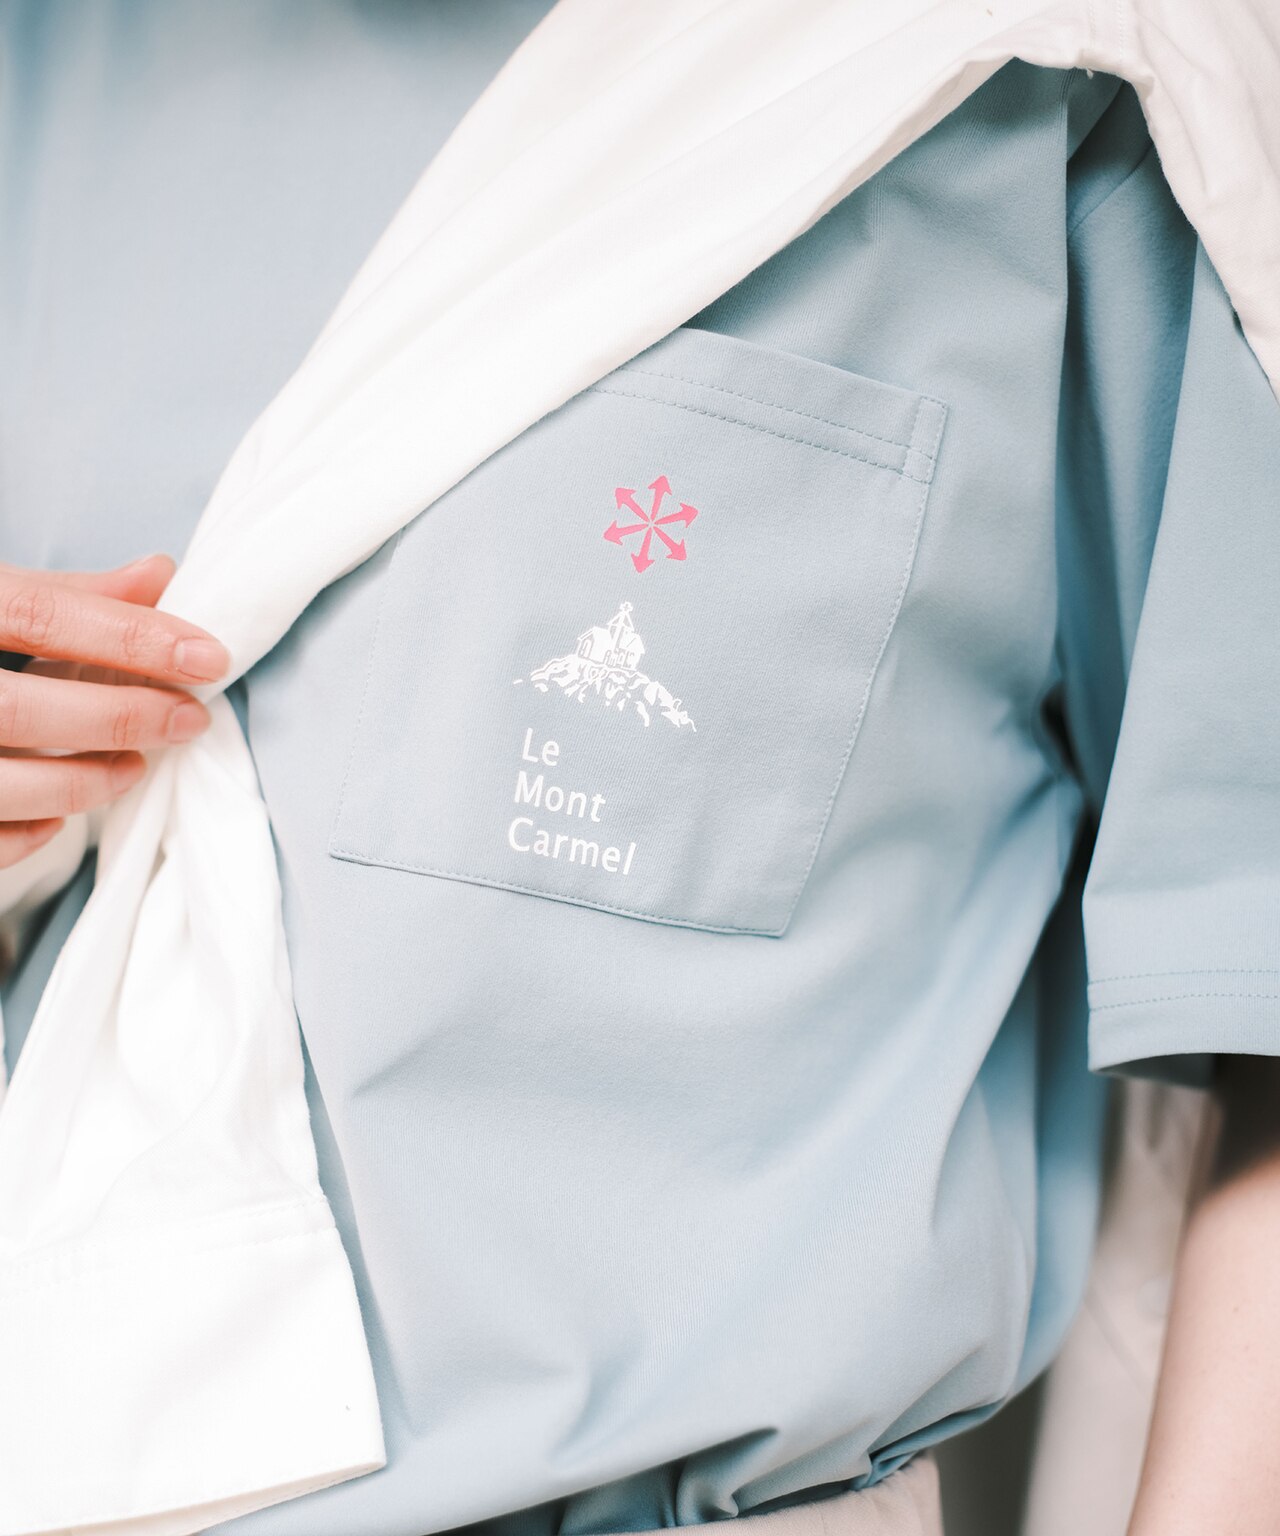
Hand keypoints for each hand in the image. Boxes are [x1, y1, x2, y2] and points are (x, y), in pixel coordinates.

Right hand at [0, 555, 228, 869]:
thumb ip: (63, 594)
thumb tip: (160, 574)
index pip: (43, 615)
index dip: (133, 637)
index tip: (209, 657)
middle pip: (26, 707)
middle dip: (123, 716)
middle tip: (190, 718)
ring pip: (3, 781)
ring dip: (86, 780)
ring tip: (136, 765)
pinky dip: (25, 831)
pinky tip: (60, 814)